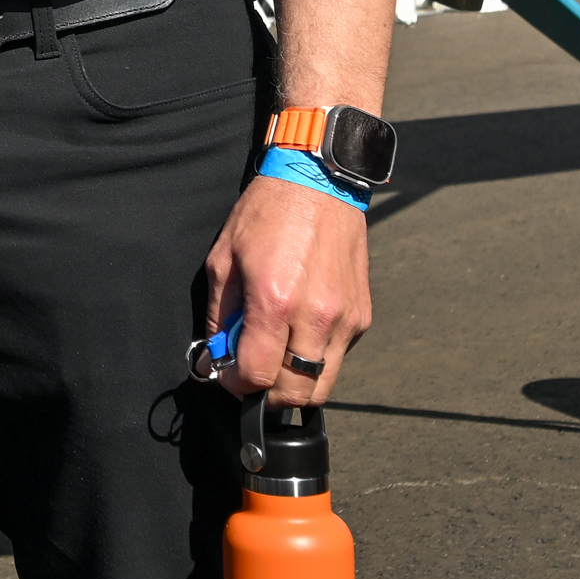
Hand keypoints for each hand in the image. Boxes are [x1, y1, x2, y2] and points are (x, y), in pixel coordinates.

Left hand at [199, 176, 374, 401]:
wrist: (320, 182)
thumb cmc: (267, 215)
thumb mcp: (224, 261)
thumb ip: (221, 318)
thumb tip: (217, 359)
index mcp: (275, 302)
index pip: (257, 377)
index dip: (236, 386)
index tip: (229, 376)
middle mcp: (316, 316)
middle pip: (295, 395)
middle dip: (267, 396)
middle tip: (253, 375)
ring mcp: (345, 319)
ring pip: (322, 385)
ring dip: (295, 383)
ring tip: (277, 357)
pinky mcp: (362, 316)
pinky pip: (338, 359)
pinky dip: (317, 359)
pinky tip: (301, 330)